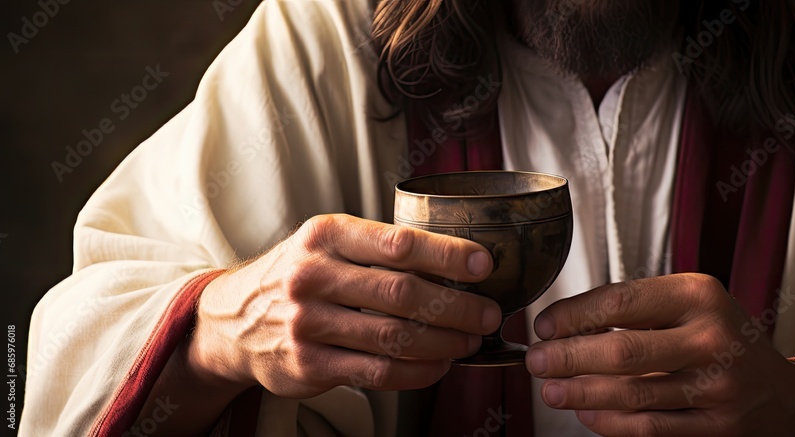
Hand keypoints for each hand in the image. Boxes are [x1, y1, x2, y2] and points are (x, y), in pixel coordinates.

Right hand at [189, 214, 501, 397]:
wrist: (232, 320)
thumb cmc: (299, 274)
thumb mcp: (327, 243)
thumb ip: (378, 248)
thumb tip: (457, 261)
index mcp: (326, 235)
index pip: (398, 243)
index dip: (448, 255)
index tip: (484, 266)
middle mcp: (312, 276)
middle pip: (403, 293)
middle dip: (458, 307)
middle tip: (489, 314)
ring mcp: (307, 323)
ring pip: (395, 337)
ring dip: (444, 343)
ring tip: (469, 341)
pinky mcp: (308, 364)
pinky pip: (378, 371)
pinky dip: (417, 372)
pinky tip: (438, 365)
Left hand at [526, 273, 794, 435]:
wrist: (780, 391)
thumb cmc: (721, 337)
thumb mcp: (691, 303)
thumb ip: (638, 308)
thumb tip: (566, 323)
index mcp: (700, 295)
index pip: (620, 303)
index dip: (573, 316)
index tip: (544, 325)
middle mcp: (711, 338)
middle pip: (622, 351)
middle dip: (568, 358)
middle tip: (535, 361)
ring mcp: (716, 386)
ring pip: (632, 394)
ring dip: (581, 393)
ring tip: (550, 390)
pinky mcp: (715, 427)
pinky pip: (650, 427)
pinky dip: (610, 423)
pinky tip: (585, 415)